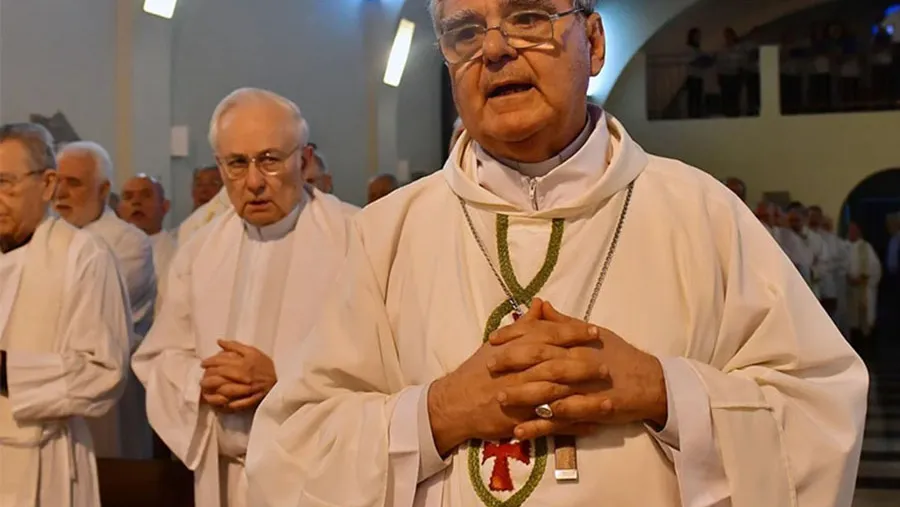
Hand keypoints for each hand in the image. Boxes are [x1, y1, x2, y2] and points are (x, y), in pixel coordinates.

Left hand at [200, 340, 276, 410]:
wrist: (282, 380)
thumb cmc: (266, 365)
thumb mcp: (253, 351)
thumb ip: (235, 346)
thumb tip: (219, 342)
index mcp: (244, 364)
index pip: (221, 362)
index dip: (209, 362)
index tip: (203, 364)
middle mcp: (244, 377)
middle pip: (220, 377)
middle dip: (208, 377)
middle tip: (201, 378)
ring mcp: (246, 390)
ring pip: (225, 391)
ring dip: (212, 390)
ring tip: (205, 389)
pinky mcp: (249, 401)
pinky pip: (234, 404)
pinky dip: (223, 403)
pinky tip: (215, 401)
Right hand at [427, 300, 603, 455]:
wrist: (456, 403)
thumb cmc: (477, 371)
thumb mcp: (497, 344)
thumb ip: (523, 325)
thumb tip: (540, 303)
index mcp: (515, 349)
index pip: (548, 336)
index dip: (572, 333)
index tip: (594, 331)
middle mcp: (520, 372)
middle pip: (557, 365)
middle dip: (584, 365)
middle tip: (607, 365)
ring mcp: (521, 397)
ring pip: (559, 395)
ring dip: (586, 398)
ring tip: (610, 398)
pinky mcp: (522, 421)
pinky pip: (553, 424)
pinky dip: (575, 425)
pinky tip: (594, 424)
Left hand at [491, 300, 667, 440]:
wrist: (650, 383)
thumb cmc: (619, 355)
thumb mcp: (593, 333)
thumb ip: (563, 322)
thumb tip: (539, 305)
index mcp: (577, 342)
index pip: (541, 334)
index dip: (515, 335)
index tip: (493, 339)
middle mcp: (578, 362)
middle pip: (541, 359)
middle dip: (512, 362)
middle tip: (488, 365)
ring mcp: (584, 388)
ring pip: (549, 390)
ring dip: (522, 394)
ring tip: (498, 398)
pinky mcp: (589, 412)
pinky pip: (561, 421)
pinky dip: (540, 426)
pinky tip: (520, 430)